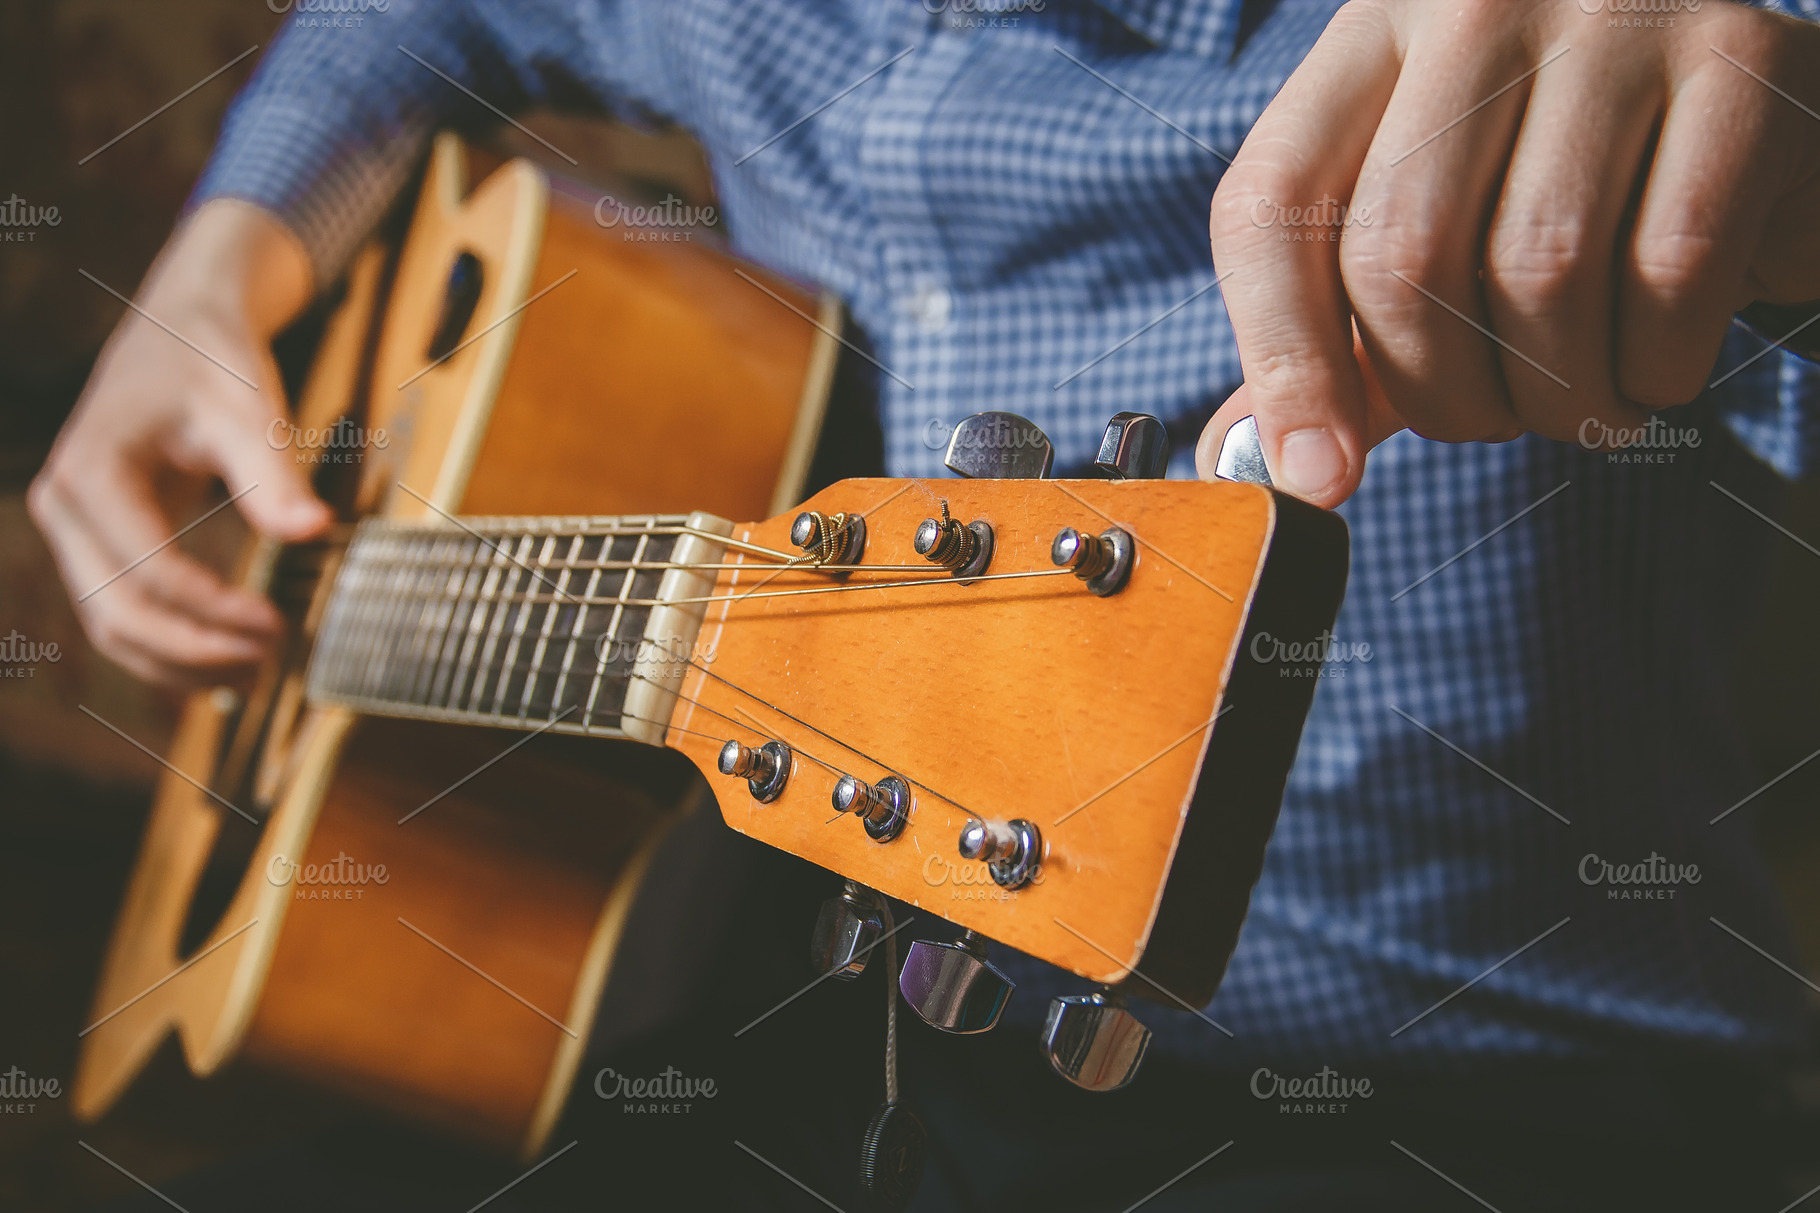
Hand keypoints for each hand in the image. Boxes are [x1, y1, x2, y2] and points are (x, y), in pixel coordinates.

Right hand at [28, 200, 328, 687]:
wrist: (184, 326)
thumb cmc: (213, 359)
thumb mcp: (247, 407)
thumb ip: (272, 473)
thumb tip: (312, 531)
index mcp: (90, 472)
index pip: (146, 573)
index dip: (212, 612)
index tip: (278, 624)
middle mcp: (64, 506)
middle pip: (117, 615)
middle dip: (196, 651)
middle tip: (272, 659)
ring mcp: (74, 529)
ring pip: (112, 628)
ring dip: (181, 665)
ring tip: (257, 674)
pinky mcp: (99, 542)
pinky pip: (123, 613)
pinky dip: (171, 646)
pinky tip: (228, 660)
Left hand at [1199, 0, 1819, 504]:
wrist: (1768, 135)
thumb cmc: (1575, 199)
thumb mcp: (1435, 242)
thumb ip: (1339, 343)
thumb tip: (1242, 460)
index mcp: (1373, 39)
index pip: (1270, 206)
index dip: (1282, 363)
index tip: (1316, 478)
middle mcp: (1478, 2)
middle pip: (1398, 253)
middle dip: (1444, 395)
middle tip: (1492, 422)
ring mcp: (1614, 16)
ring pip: (1536, 270)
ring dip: (1556, 397)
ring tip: (1582, 399)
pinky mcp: (1743, 61)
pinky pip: (1670, 269)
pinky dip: (1657, 366)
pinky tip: (1658, 364)